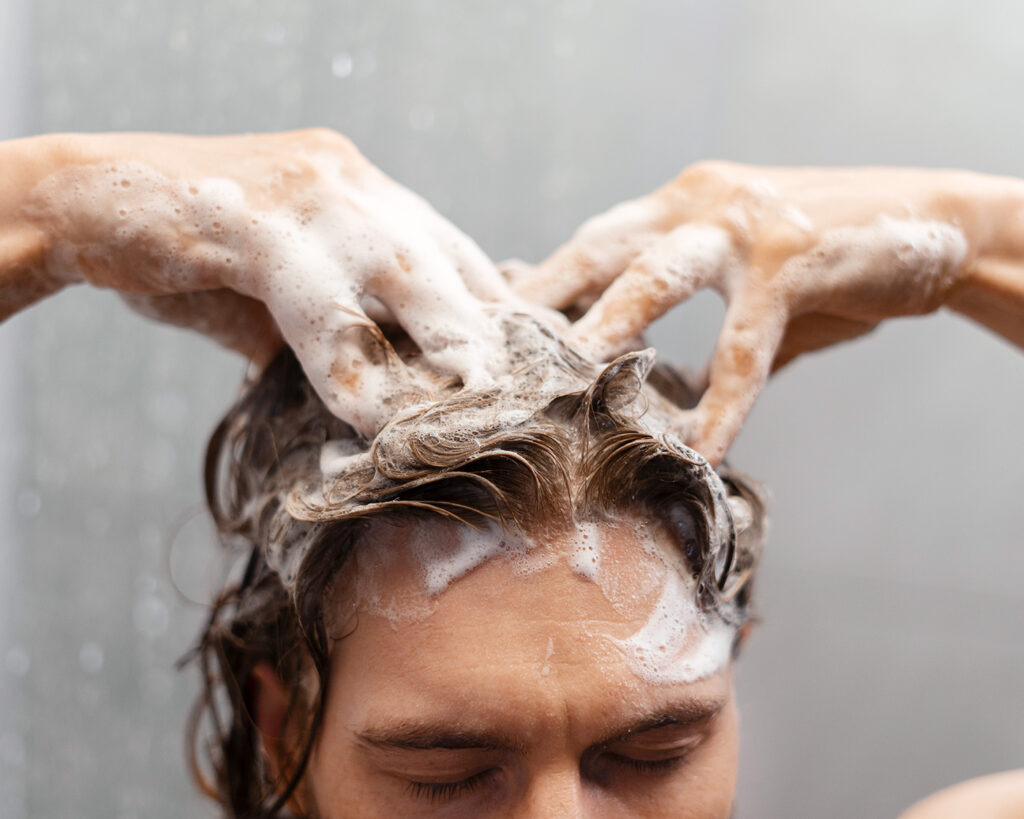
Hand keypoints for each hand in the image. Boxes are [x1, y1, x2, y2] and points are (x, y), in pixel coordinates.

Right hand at [20, 129, 523, 435]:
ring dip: (440, 344)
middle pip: (445, 263)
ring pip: (397, 273)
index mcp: (370, 196)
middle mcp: (353, 183)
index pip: (455, 256)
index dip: (498, 315)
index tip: (531, 372)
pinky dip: (342, 359)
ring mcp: (306, 192)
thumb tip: (387, 404)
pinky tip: (366, 413)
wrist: (92, 201)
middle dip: (487, 336)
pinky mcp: (252, 216)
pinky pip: (313, 298)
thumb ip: (341, 333)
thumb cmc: (200, 255)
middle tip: (524, 401)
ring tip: (471, 409)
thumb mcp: (286, 296)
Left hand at [510, 161, 1022, 462]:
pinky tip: (705, 448)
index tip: (492, 332)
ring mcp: (746, 225)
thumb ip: (691, 311)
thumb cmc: (829, 263)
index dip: (542, 286)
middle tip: (489, 350)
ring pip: (657, 278)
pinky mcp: (795, 260)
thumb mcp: (745, 278)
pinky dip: (725, 401)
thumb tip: (627, 369)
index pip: (594, 244)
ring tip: (563, 379)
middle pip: (601, 248)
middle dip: (543, 299)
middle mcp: (700, 204)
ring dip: (605, 328)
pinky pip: (748, 344)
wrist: (938, 225)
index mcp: (679, 206)